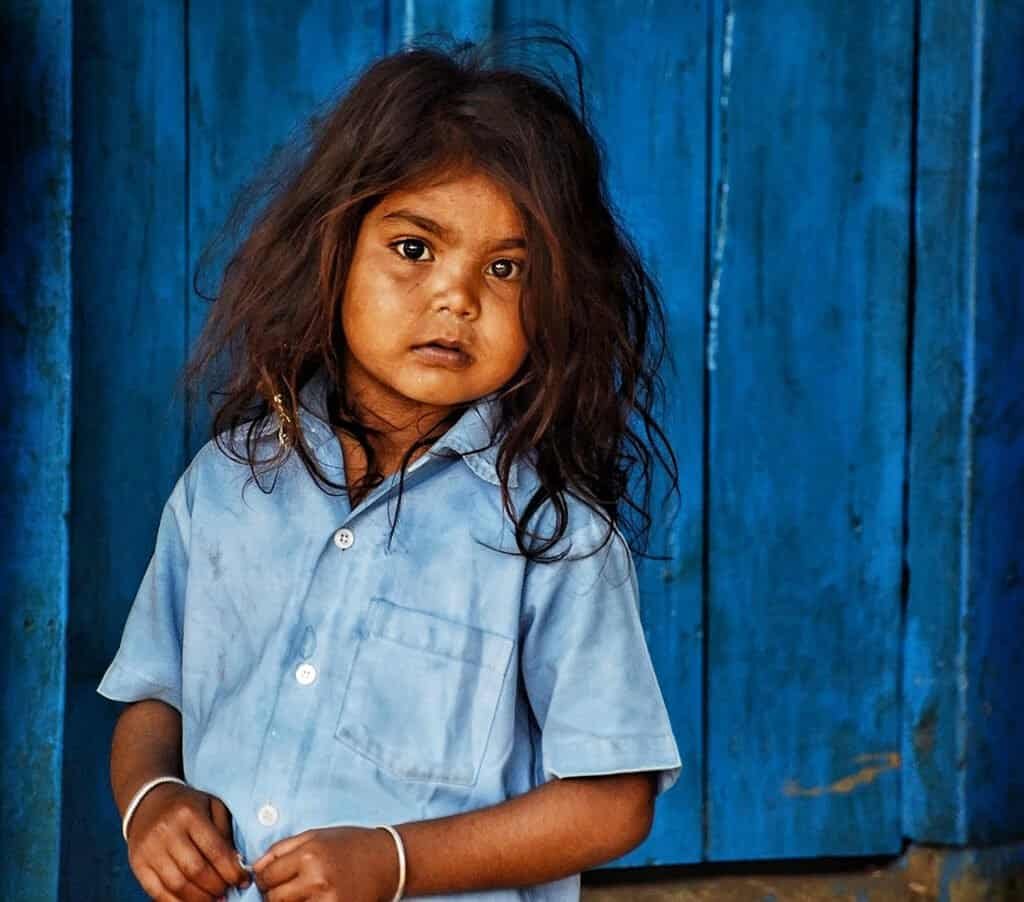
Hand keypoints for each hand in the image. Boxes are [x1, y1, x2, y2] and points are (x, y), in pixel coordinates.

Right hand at [126, 781, 251, 900]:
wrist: (148, 801)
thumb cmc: (187, 806)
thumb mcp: (212, 805)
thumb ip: (225, 831)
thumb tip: (237, 863)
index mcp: (189, 814)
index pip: (215, 849)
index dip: (232, 871)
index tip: (244, 881)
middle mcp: (167, 832)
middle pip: (196, 870)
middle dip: (216, 887)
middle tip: (228, 892)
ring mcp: (149, 850)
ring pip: (177, 885)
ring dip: (200, 899)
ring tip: (214, 900)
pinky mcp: (137, 864)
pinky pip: (157, 893)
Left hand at [251, 825, 400, 901]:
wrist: (389, 860)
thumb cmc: (352, 844)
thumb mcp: (317, 835)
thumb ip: (283, 848)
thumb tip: (254, 867)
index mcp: (309, 855)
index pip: (266, 876)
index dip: (263, 878)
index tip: (271, 878)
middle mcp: (316, 879)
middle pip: (273, 899)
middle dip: (273, 894)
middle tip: (284, 888)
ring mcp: (327, 901)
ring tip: (300, 894)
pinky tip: (312, 899)